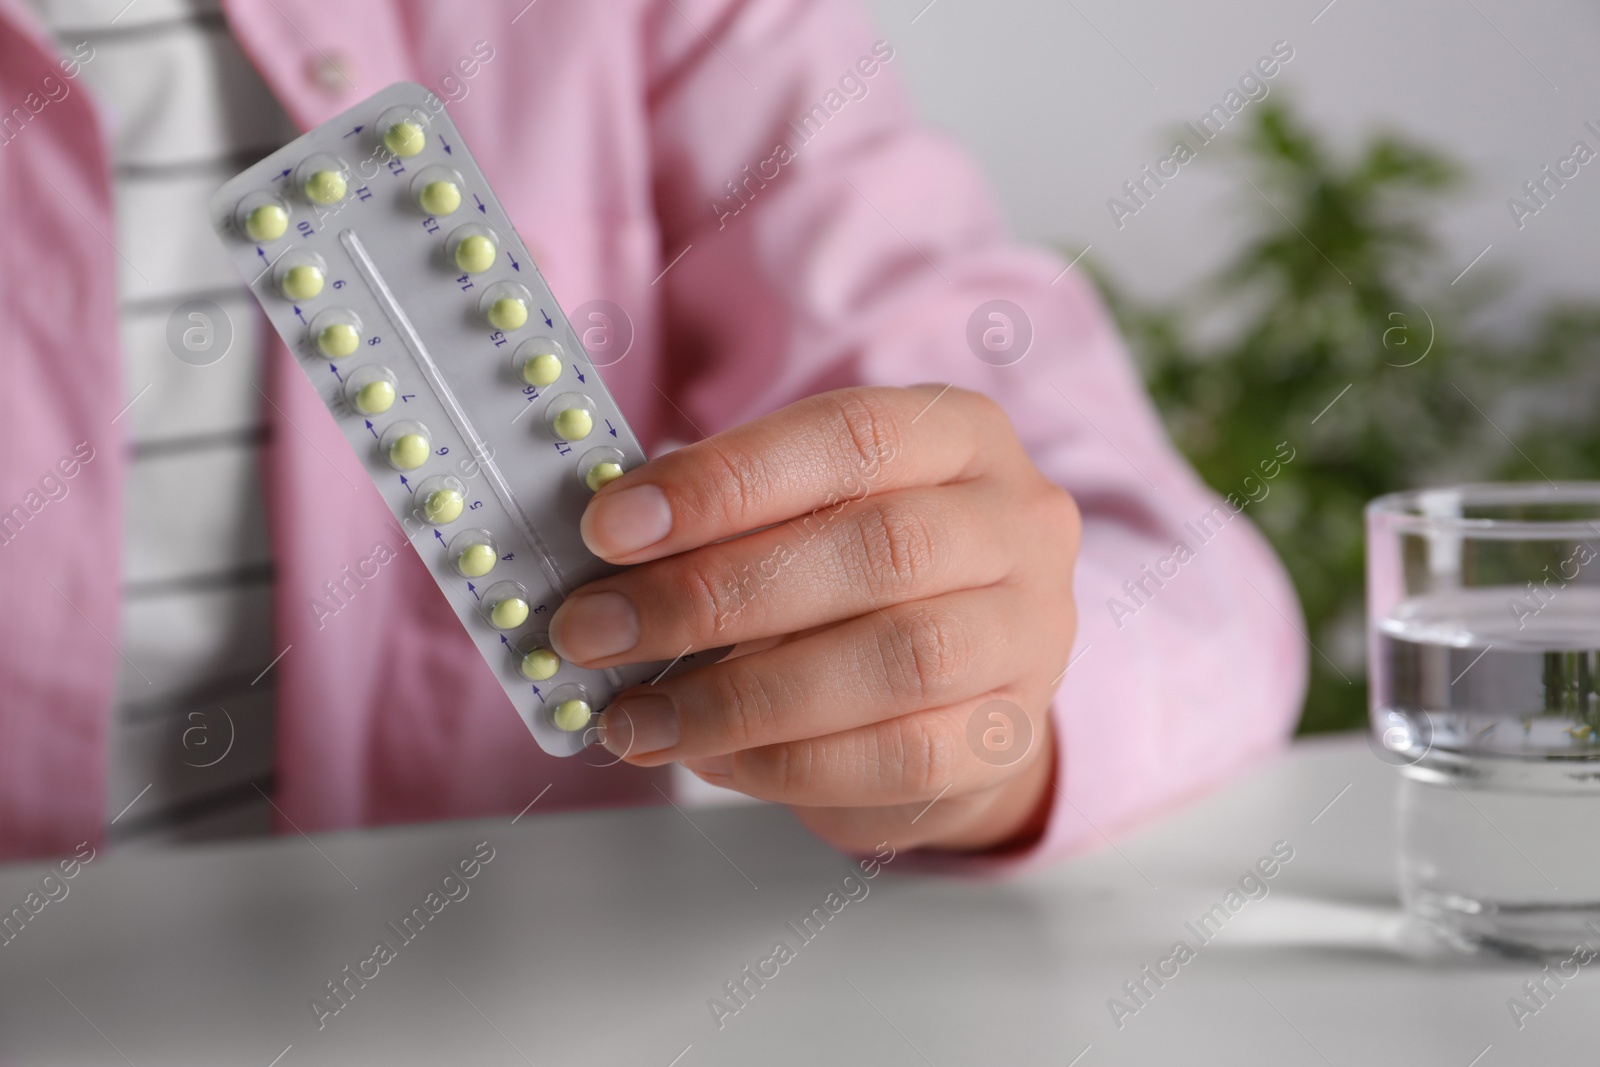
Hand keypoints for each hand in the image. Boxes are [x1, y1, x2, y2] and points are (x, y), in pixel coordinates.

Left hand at [547, 386, 1080, 852]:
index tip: (611, 528)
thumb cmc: (860, 579)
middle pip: (878, 550)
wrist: (960, 684)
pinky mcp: (1011, 736)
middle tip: (598, 629)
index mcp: (960, 434)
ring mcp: (1029, 633)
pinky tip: (714, 757)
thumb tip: (609, 547)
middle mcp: (1016, 524)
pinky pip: (904, 758)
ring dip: (740, 697)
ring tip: (639, 717)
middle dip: (713, 595)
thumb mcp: (806, 513)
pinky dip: (790, 763)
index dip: (725, 483)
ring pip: (896, 661)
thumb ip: (726, 517)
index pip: (849, 437)